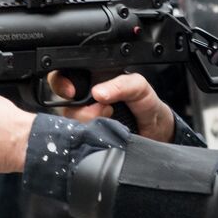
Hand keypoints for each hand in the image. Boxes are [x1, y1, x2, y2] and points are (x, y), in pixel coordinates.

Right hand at [49, 71, 175, 142]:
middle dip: (79, 110)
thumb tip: (98, 92)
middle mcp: (83, 102)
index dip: (61, 84)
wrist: (157, 132)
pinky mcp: (87, 139)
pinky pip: (78, 139)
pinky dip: (90, 137)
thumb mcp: (138, 87)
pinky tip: (105, 133)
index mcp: (92, 82)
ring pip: (69, 124)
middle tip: (104, 109)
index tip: (71, 92)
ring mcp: (83, 122)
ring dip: (89, 123)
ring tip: (111, 118)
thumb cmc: (146, 104)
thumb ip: (122, 84)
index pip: (63, 78)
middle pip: (64, 105)